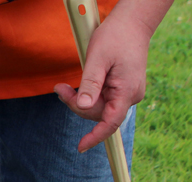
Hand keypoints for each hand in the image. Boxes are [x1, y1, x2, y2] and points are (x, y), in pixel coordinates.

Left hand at [54, 0, 171, 151]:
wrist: (132, 23)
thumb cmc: (116, 37)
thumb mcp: (98, 59)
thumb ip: (90, 83)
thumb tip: (83, 106)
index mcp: (127, 91)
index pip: (111, 122)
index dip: (95, 136)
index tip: (80, 147)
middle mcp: (131, 96)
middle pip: (98, 114)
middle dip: (77, 105)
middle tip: (60, 89)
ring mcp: (127, 93)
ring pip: (98, 108)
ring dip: (80, 100)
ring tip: (63, 87)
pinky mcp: (122, 90)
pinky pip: (102, 100)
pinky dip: (88, 95)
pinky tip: (77, 85)